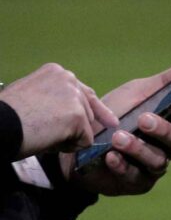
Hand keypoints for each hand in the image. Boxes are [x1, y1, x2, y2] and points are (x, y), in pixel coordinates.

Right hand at [0, 63, 117, 157]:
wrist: (0, 125)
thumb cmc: (6, 116)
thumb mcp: (30, 95)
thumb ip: (52, 98)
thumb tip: (69, 113)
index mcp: (56, 72)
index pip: (84, 92)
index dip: (97, 110)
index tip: (110, 122)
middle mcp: (69, 79)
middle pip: (88, 111)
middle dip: (74, 128)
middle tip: (44, 132)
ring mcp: (75, 97)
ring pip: (86, 128)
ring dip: (68, 138)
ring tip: (42, 134)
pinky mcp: (78, 116)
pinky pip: (85, 141)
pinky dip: (69, 147)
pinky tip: (49, 141)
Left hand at [64, 62, 170, 194]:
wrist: (79, 142)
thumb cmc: (114, 114)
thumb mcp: (137, 93)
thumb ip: (164, 82)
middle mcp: (167, 145)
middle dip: (162, 130)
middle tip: (143, 120)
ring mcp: (153, 165)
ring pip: (158, 160)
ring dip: (139, 148)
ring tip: (118, 138)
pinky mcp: (137, 183)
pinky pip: (136, 177)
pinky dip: (123, 166)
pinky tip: (110, 156)